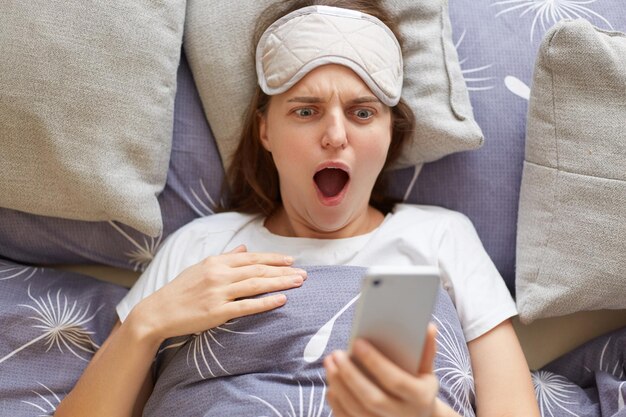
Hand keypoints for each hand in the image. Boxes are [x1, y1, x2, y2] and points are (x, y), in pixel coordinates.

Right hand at [132, 245, 306, 341]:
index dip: (273, 258)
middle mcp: (218, 274)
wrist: (157, 312)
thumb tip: (243, 248)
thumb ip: (225, 258)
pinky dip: (266, 302)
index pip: (251, 257)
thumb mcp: (200, 268)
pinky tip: (281, 299)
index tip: (291, 260)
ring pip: (256, 284)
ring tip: (298, 283)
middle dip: (283, 270)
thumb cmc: (180, 290)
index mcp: (215, 261)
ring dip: (280, 282)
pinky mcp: (216, 312)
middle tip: (304, 273)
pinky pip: (246, 306)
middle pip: (258, 269)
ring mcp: (218, 293)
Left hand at [324, 324, 438, 416]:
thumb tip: (428, 327)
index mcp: (420, 398)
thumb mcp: (427, 372)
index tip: (357, 342)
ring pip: (356, 410)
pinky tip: (331, 385)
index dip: (375, 361)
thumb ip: (426, 350)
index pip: (396, 380)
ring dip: (339, 385)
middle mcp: (403, 416)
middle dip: (350, 374)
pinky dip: (337, 403)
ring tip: (330, 363)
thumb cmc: (418, 387)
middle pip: (372, 398)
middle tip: (336, 354)